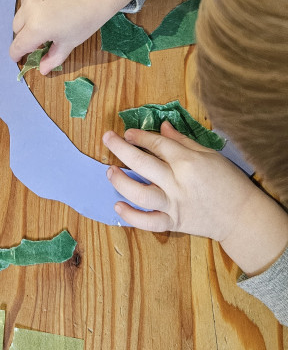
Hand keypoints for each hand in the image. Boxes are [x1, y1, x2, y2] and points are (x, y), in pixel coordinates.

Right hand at [9, 0, 132, 73]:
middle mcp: (29, 8)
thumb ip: (53, 57)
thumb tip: (42, 70)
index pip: (17, 46)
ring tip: (50, 10)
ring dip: (31, 12)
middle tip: (42, 32)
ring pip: (23, 7)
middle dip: (26, 32)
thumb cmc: (87, 17)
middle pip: (17, 26)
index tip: (19, 56)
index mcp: (37, 28)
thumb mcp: (71, 41)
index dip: (17, 54)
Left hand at [104, 121, 287, 274]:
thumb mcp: (209, 154)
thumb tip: (162, 126)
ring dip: (121, 182)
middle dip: (121, 149)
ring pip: (141, 194)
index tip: (127, 133)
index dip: (139, 137)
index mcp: (187, 162)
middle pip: (142, 164)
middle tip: (107, 139)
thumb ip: (182, 141)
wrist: (242, 216)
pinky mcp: (174, 223)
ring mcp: (174, 205)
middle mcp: (177, 183)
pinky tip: (118, 206)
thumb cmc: (228, 181)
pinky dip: (131, 217)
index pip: (156, 144)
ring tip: (110, 172)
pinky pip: (148, 222)